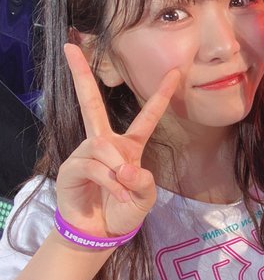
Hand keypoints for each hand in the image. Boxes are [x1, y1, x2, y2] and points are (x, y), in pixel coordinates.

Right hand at [55, 44, 178, 237]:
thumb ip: (143, 183)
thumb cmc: (125, 210)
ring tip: (123, 188)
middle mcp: (105, 144)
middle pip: (90, 104)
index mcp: (129, 146)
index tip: (176, 72)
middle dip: (80, 75)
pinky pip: (94, 166)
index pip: (147, 116)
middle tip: (70, 46)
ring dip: (118, 170)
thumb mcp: (145, 197)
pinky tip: (116, 193)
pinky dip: (110, 182)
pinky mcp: (72, 168)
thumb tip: (125, 168)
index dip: (161, 95)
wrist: (102, 233)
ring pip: (102, 146)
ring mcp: (86, 154)